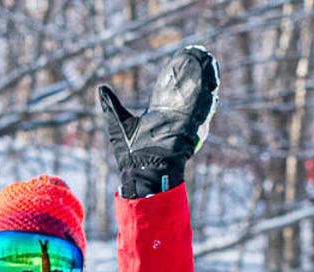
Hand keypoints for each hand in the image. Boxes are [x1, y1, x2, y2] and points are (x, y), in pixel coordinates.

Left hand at [99, 46, 218, 198]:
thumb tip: (102, 88)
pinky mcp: (191, 133)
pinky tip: (211, 82)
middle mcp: (176, 120)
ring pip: (199, 98)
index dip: (176, 73)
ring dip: (205, 79)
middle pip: (188, 90)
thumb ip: (112, 105)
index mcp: (161, 117)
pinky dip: (207, 97)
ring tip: (208, 59)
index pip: (171, 89)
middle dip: (194, 71)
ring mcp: (185, 126)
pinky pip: (202, 113)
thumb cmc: (131, 158)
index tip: (182, 57)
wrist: (141, 175)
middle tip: (198, 52)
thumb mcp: (118, 124)